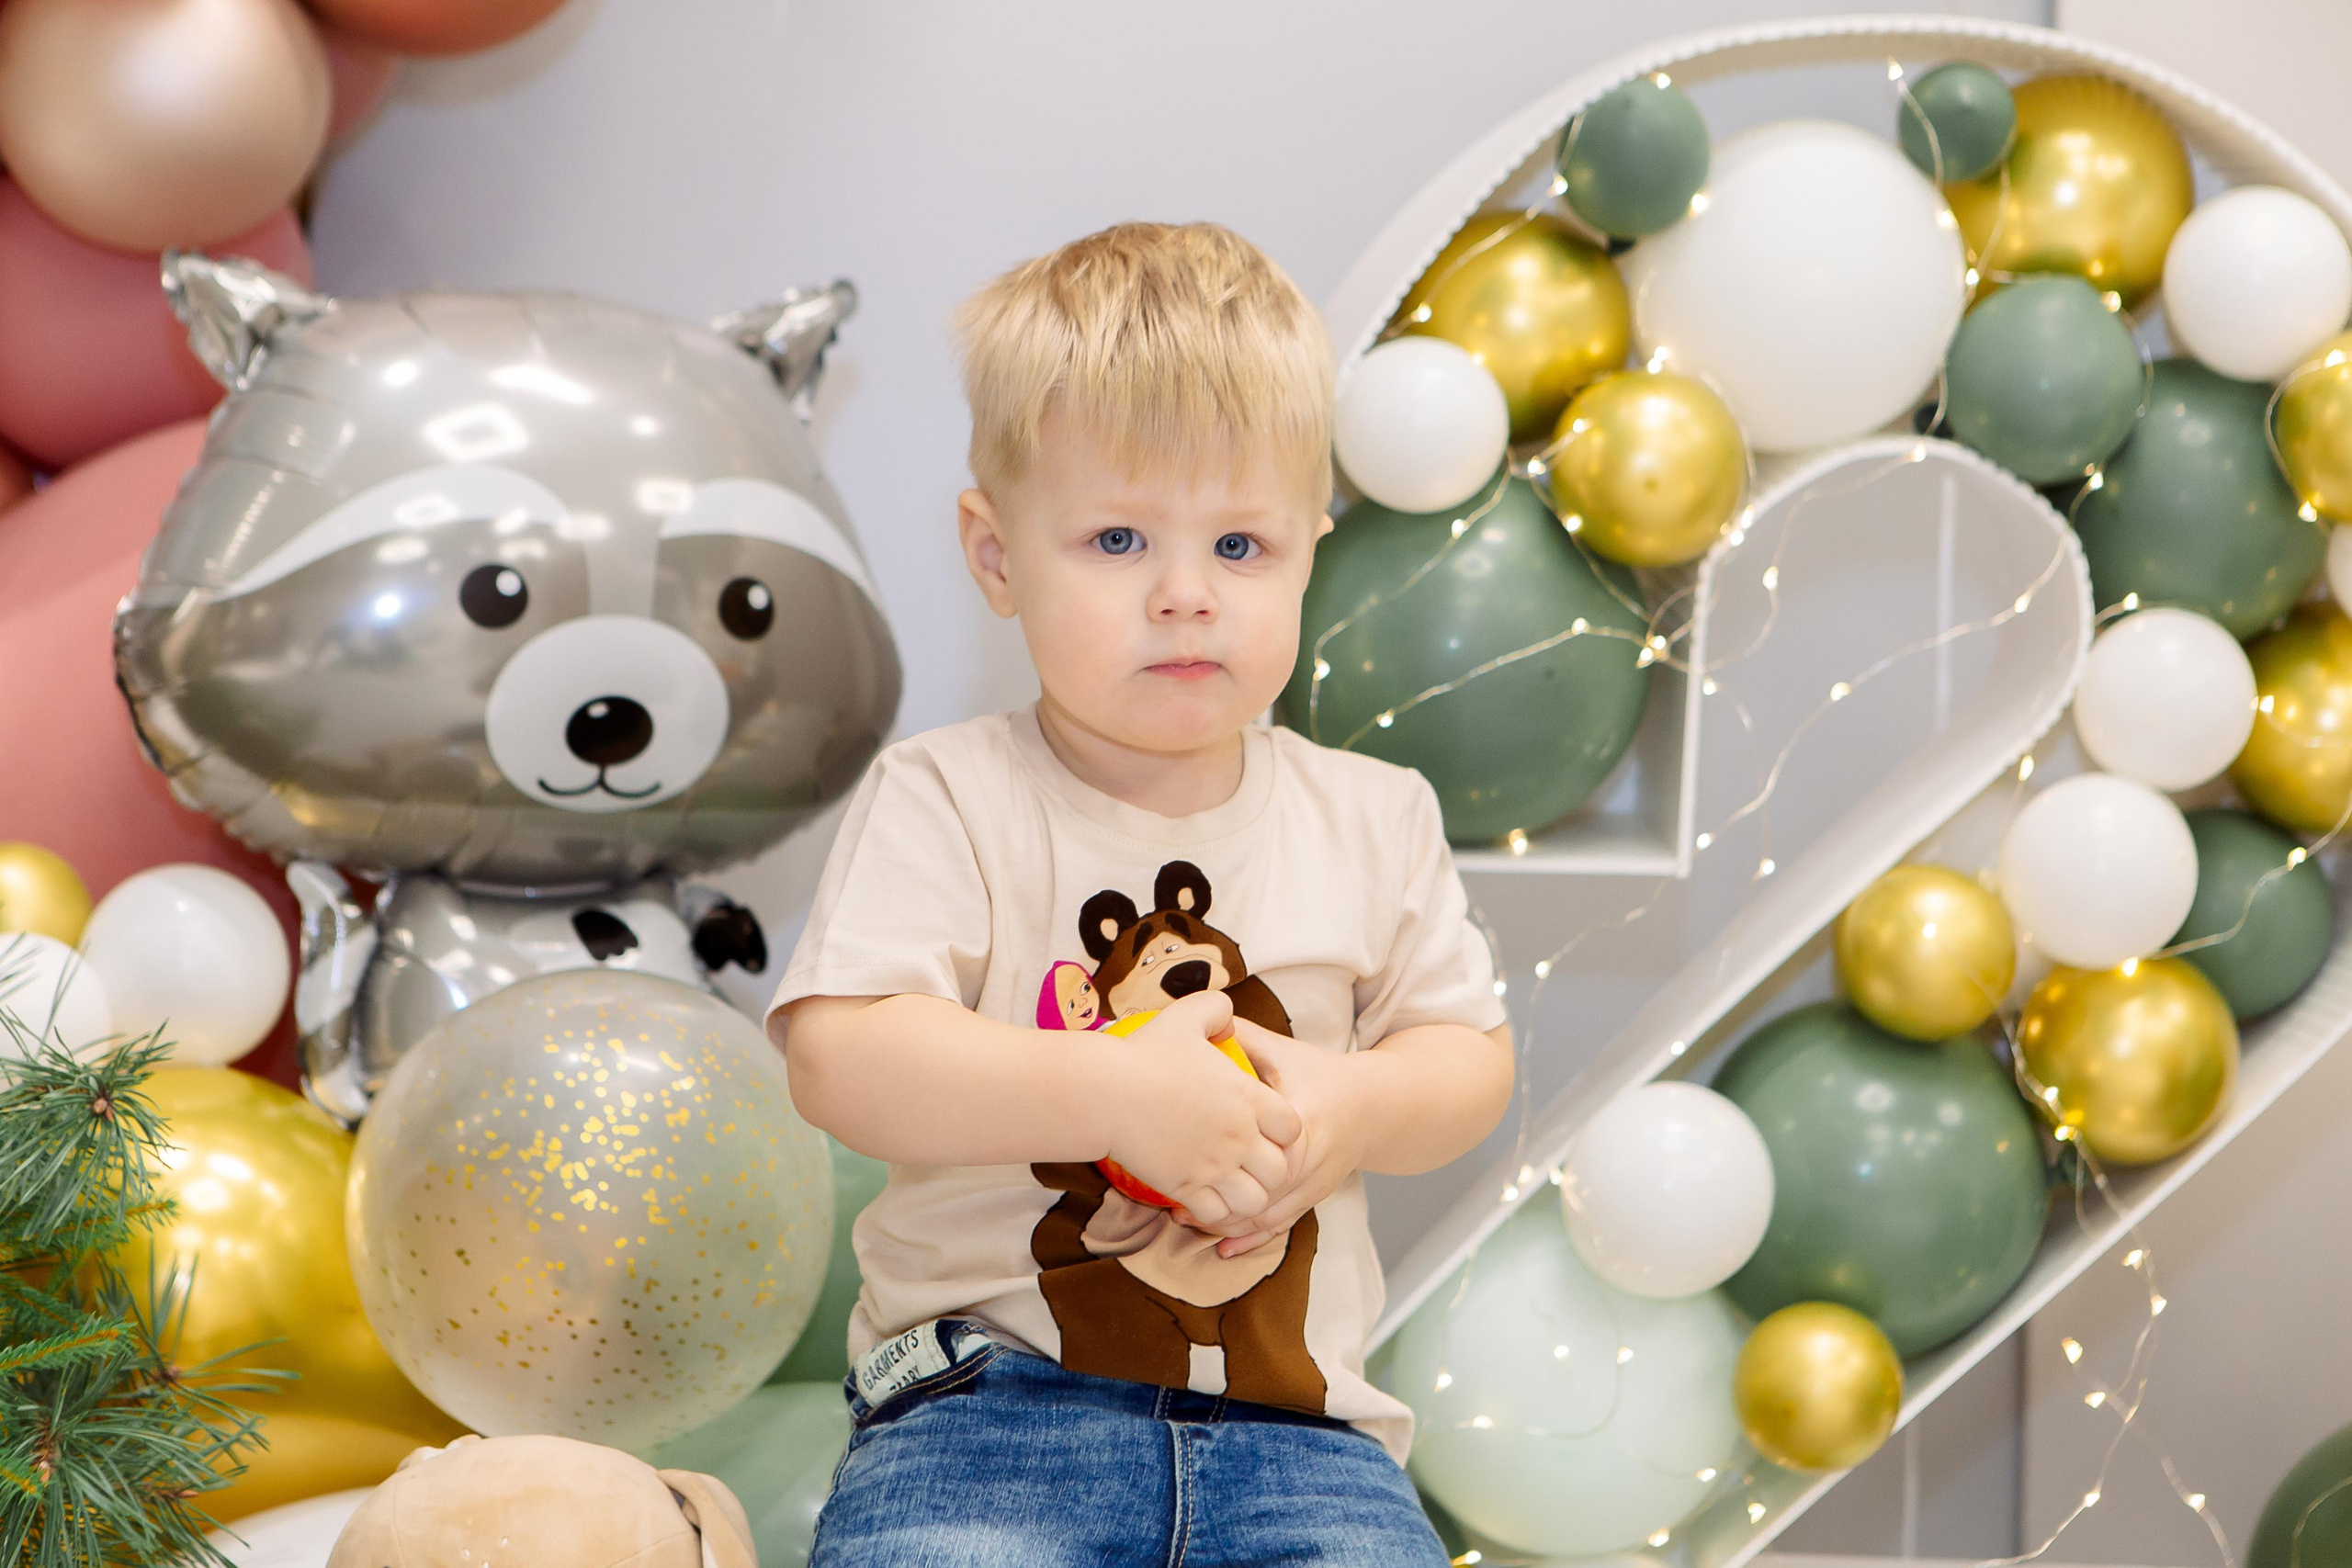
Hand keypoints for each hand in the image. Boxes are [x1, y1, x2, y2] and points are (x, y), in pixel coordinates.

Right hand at [1100, 992, 1301, 1226]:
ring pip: (1254, 1201)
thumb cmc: (1145, 1053)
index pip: (1293, 1128)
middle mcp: (1239, 1137)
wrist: (1106, 1092)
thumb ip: (1217, 1011)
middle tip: (1249, 1162)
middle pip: (1280, 1170)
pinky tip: (1200, 1196)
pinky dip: (1214, 1212)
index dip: (1283, 1131)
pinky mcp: (1186, 1188)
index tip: (1264, 1128)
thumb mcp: (1188, 1015)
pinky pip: (1217, 1215)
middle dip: (1270, 1170)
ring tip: (1229, 1185)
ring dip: (1246, 1196)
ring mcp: (1214, 1167)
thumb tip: (1228, 1023)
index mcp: (1248, 1098)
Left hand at [1181, 1020, 1369, 1257]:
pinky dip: (1249, 1238)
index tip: (1186, 1159)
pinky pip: (1279, 1226)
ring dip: (1229, 1224)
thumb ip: (1242, 1037)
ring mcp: (1315, 1184)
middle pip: (1264, 1190)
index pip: (1266, 1147)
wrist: (1373, 1107)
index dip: (1228, 1158)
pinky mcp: (1313, 1200)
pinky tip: (1220, 1248)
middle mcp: (1313, 1157)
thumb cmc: (1320, 1074)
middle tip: (1173, 1203)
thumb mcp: (1284, 1051)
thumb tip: (1193, 1021)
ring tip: (1187, 1222)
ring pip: (1269, 1216)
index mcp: (1304, 1116)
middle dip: (1220, 1201)